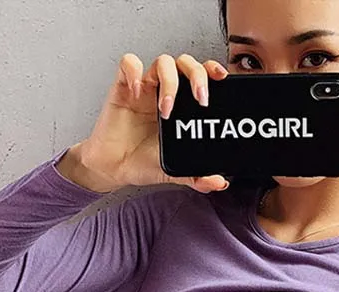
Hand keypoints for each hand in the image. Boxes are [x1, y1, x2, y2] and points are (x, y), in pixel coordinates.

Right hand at [77, 52, 231, 191]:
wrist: (115, 168)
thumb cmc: (143, 162)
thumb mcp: (175, 172)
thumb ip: (197, 177)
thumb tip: (220, 183)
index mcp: (183, 106)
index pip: (202, 76)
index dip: (213, 70)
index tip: (223, 78)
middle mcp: (166, 92)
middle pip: (186, 63)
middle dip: (197, 75)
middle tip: (200, 98)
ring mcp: (146, 87)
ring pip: (163, 62)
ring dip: (170, 82)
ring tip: (166, 108)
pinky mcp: (123, 87)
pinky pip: (128, 64)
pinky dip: (134, 72)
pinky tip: (137, 92)